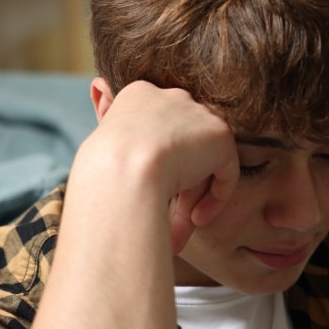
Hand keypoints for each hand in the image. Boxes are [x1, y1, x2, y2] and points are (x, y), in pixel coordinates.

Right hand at [80, 80, 239, 251]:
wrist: (123, 166)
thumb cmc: (103, 169)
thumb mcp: (105, 150)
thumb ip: (122, 143)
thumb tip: (112, 122)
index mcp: (139, 96)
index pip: (157, 134)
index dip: (155, 167)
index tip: (146, 191)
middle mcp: (171, 97)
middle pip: (181, 149)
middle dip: (176, 188)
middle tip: (165, 220)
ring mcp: (198, 114)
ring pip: (201, 164)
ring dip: (191, 200)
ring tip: (179, 232)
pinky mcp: (220, 135)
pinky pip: (225, 171)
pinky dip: (214, 198)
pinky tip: (196, 218)